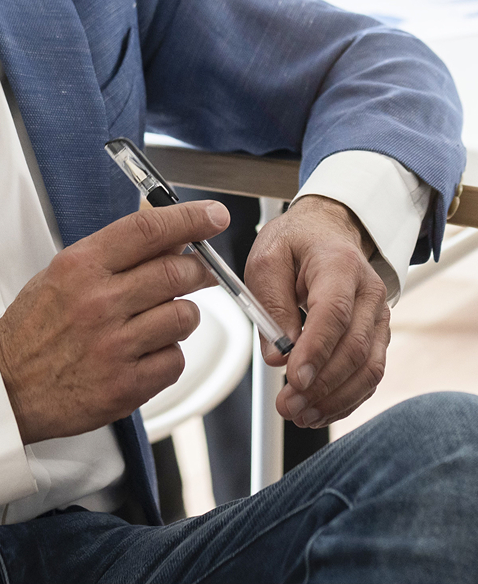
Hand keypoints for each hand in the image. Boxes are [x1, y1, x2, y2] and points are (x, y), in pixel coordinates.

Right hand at [0, 199, 228, 442]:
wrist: (6, 389)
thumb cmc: (34, 330)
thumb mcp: (62, 274)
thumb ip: (114, 255)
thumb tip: (169, 237)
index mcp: (81, 267)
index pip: (149, 230)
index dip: (190, 218)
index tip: (214, 216)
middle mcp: (99, 303)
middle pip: (176, 270)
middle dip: (196, 269)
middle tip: (196, 272)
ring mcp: (114, 346)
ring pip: (184, 316)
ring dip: (182, 314)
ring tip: (161, 318)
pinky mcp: (125, 386)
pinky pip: (175, 360)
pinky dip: (170, 354)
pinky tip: (147, 352)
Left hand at [244, 195, 389, 428]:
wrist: (326, 232)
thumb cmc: (296, 243)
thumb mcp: (267, 260)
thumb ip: (271, 305)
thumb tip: (279, 356)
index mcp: (339, 263)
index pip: (334, 312)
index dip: (316, 350)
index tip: (294, 379)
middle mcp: (368, 291)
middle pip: (354, 347)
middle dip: (321, 385)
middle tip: (287, 405)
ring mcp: (378, 315)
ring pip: (368, 368)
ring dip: (335, 399)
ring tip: (300, 414)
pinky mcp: (377, 336)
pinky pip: (369, 374)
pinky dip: (346, 398)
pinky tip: (319, 411)